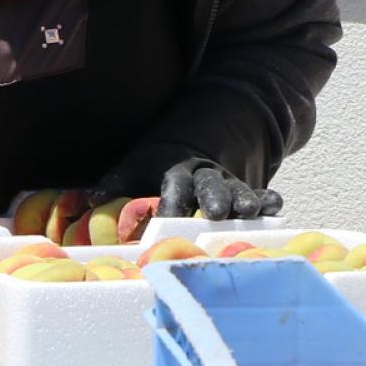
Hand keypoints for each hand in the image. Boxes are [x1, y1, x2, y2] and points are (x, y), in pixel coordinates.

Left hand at [92, 150, 281, 219]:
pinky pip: (261, 192)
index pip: (173, 187)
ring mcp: (229, 181)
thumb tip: (90, 197)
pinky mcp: (246, 189)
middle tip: (216, 213)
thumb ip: (116, 183)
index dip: (171, 204)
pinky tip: (275, 208)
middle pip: (210, 186)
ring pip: (238, 189)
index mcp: (176, 170)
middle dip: (214, 198)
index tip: (166, 222)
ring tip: (249, 212)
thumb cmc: (155, 165)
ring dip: (244, 200)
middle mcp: (205, 175)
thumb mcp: (134, 167)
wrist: (190, 143)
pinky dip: (268, 200)